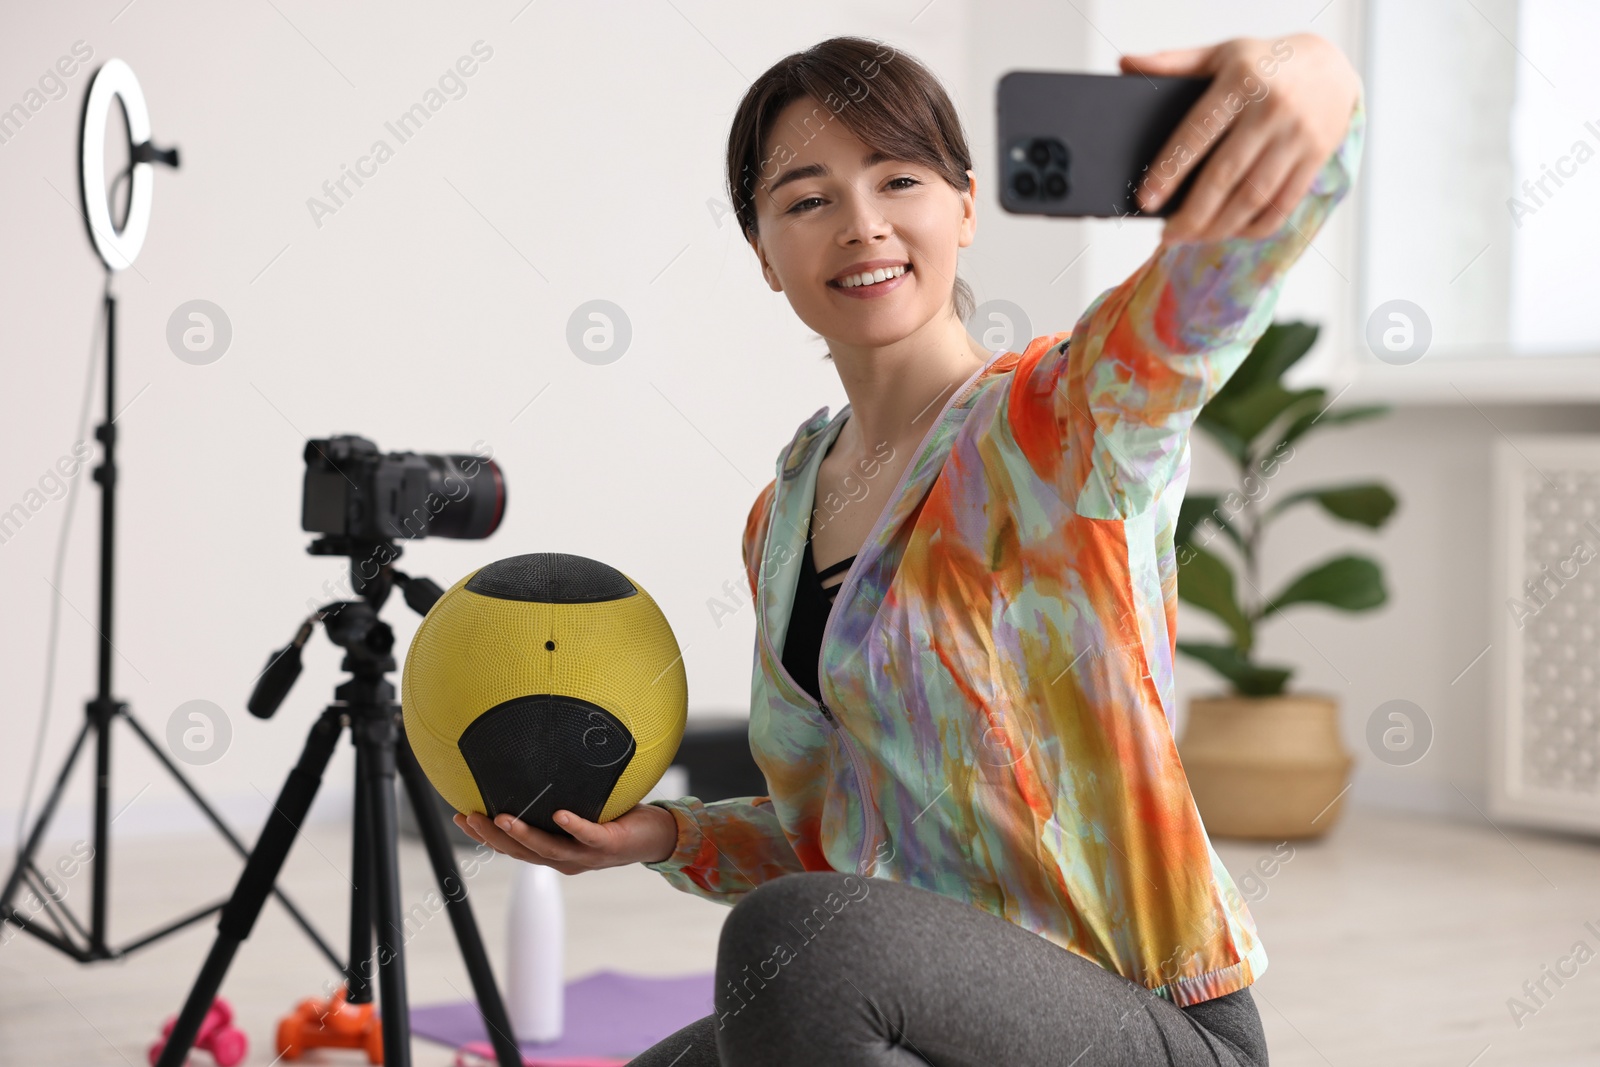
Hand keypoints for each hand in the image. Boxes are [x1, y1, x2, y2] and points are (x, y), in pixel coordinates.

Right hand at [452, 802, 678, 874]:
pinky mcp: (608, 845)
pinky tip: (559, 814)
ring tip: (500, 818)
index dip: (485, 837)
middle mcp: (567, 860)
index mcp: (556, 853)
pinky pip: (588, 836)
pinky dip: (572, 825)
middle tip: (469, 817)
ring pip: (548, 849)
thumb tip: (533, 766)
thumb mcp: (581, 808)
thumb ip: (558, 797)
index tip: (460, 817)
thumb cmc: (617, 820)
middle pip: (522, 852)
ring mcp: (587, 855)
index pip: (513, 847)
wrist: (657, 837)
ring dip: (523, 835)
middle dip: (493, 837)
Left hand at [1120, 34, 1361, 242]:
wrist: (1332, 65)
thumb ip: (1173, 62)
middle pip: (1225, 174)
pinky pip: (1283, 205)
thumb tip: (1124, 63)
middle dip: (1192, 214)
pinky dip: (1254, 228)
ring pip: (1253, 196)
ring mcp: (1297, 135)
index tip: (1145, 199)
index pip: (1198, 132)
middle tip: (1167, 235)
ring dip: (1219, 228)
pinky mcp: (1316, 158)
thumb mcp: (1221, 54)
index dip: (1170, 170)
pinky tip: (1230, 234)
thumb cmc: (1263, 64)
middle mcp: (1272, 109)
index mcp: (1241, 81)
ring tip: (1191, 238)